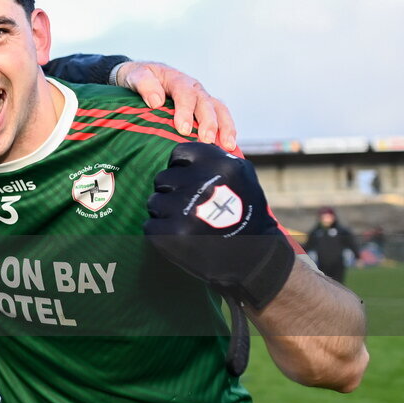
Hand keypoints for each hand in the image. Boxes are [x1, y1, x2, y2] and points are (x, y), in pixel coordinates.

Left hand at [114, 61, 236, 150]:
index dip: (186, 111)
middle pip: (206, 103)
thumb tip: (156, 101)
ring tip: (227, 146)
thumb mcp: (136, 75)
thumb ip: (145, 84)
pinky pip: (221, 116)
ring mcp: (201, 98)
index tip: (183, 129)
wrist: (142, 76)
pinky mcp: (204, 108)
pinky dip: (226, 130)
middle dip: (208, 123)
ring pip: (219, 110)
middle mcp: (194, 88)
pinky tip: (228, 146)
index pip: (185, 94)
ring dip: (224, 128)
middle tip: (206, 141)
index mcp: (177, 80)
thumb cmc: (139, 77)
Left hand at [144, 143, 293, 309]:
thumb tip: (189, 145)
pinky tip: (180, 237)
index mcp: (218, 164)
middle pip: (162, 179)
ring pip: (154, 201)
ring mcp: (184, 209)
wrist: (253, 258)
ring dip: (165, 212)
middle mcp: (201, 184)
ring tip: (187, 223)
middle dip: (172, 192)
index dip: (181, 170)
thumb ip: (215, 159)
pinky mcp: (170, 233)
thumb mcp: (241, 175)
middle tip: (190, 208)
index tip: (190, 183)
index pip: (179, 154)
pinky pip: (149, 224)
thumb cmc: (245, 214)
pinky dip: (160, 232)